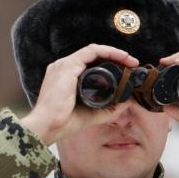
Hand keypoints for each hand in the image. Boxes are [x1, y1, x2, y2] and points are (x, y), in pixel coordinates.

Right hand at [20, 44, 139, 145]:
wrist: (46, 126)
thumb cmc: (61, 122)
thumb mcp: (91, 114)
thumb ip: (109, 109)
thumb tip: (128, 103)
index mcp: (64, 77)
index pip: (89, 64)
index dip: (109, 64)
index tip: (126, 71)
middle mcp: (62, 67)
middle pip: (92, 56)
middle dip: (114, 58)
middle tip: (131, 65)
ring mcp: (64, 65)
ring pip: (94, 51)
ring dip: (114, 53)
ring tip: (130, 61)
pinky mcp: (68, 66)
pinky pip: (92, 51)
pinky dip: (108, 52)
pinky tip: (121, 58)